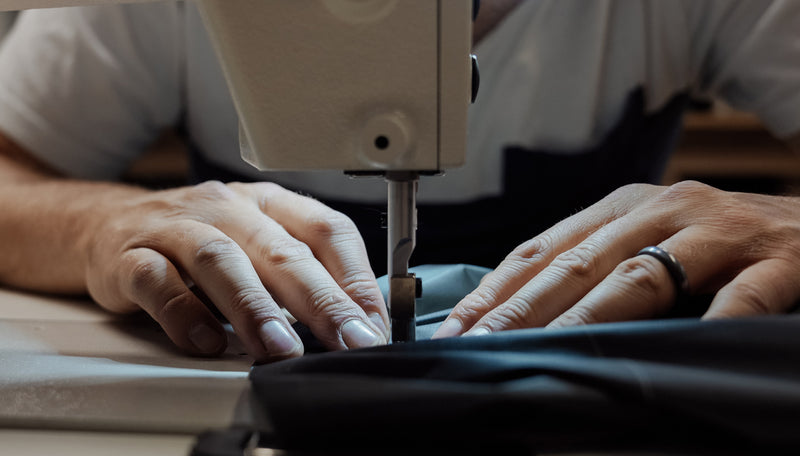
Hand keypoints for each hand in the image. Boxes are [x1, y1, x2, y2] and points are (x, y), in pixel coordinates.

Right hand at [86, 181, 388, 361]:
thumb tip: (357, 323)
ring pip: (221, 260)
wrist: (108, 225)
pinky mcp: (130, 256)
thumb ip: (302, 276)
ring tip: (280, 348)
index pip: (326, 230)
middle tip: (348, 340)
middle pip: (282, 250)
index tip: (374, 323)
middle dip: (321, 301)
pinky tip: (204, 342)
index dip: (356, 277)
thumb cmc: (199, 241)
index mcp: (270, 204)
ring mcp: (177, 228)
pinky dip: (182, 312)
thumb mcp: (258, 245)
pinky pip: (157, 281)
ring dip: (254, 307)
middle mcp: (228, 208)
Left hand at [434, 181, 799, 337]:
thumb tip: (519, 313)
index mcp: (621, 207)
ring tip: (550, 352)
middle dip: (524, 311)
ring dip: (591, 319)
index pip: (542, 250)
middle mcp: (661, 210)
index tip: (458, 328)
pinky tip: (681, 346)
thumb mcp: (646, 240)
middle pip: (579, 265)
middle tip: (483, 346)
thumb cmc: (716, 243)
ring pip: (643, 277)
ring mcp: (718, 232)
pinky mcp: (777, 258)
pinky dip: (713, 319)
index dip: (496, 290)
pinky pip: (743, 294)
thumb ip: (594, 266)